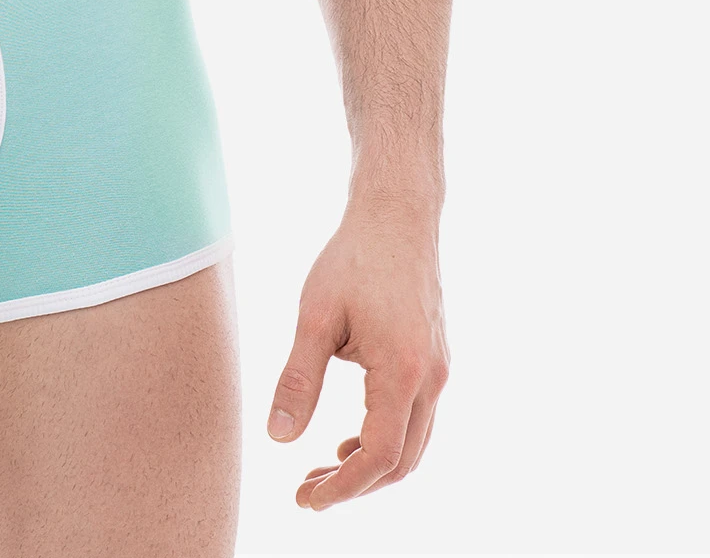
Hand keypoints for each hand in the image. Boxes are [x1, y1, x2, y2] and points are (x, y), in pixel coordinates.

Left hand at [268, 200, 448, 508]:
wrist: (396, 218)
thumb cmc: (352, 260)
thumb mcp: (313, 317)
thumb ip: (297, 379)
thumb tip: (278, 438)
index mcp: (402, 372)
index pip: (378, 455)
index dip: (342, 487)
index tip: (306, 499)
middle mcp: (431, 379)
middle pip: (402, 462)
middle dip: (354, 486)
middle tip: (304, 493)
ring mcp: (439, 372)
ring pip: (414, 445)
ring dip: (370, 467)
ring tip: (320, 472)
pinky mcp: (435, 361)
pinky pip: (416, 420)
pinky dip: (385, 441)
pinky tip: (346, 439)